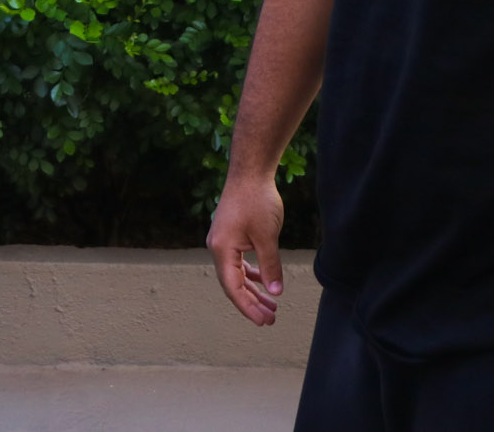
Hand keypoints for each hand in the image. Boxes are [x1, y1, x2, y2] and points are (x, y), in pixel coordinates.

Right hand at [207, 174, 285, 325]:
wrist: (250, 172)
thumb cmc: (257, 201)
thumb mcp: (267, 237)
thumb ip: (270, 266)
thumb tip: (275, 292)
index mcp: (222, 249)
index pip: (232, 287)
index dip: (247, 307)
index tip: (263, 321)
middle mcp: (218, 247)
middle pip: (233, 284)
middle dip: (252, 303)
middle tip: (271, 319)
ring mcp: (223, 241)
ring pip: (237, 274)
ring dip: (253, 290)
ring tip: (272, 307)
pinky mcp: (231, 235)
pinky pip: (239, 262)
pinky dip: (251, 274)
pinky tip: (264, 283)